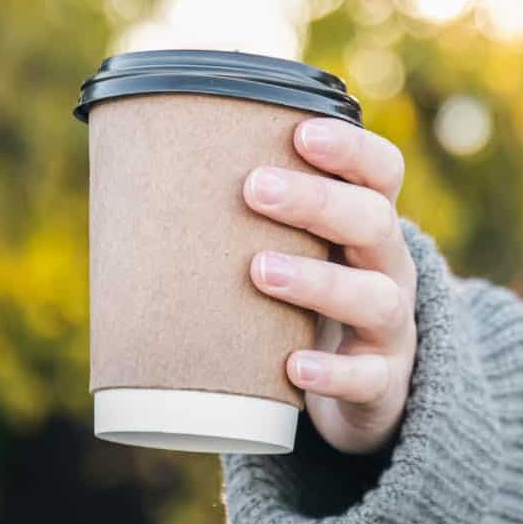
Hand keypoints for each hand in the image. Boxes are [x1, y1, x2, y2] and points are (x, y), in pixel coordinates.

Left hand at [243, 117, 417, 455]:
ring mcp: (391, 328)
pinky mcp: (382, 384)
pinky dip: (332, 372)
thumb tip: (131, 186)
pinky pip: (366, 378)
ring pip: (375, 297)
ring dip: (319, 281)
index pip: (381, 171)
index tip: (300, 132)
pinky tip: (293, 365)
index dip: (351, 147)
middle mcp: (389, 267)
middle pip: (375, 221)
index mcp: (369, 224)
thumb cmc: (309, 303)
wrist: (365, 391)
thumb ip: (245, 224)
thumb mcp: (297, 254)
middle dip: (318, 202)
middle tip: (254, 188)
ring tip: (260, 270)